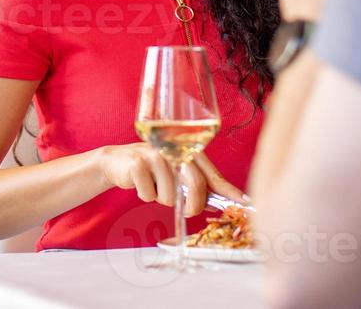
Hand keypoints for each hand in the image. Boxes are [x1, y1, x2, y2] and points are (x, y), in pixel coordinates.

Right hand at [96, 145, 247, 213]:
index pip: (212, 173)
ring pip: (171, 195)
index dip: (229, 190)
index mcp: (187, 150)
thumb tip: (217, 203)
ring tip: (154, 185)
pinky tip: (140, 184)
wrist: (116, 162)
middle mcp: (174, 148)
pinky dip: (145, 196)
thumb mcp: (175, 175)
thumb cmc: (150, 169)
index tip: (244, 202)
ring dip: (162, 198)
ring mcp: (156, 154)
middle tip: (188, 211)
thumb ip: (196, 185)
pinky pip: (149, 195)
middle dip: (193, 205)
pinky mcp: (138, 163)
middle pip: (196, 185)